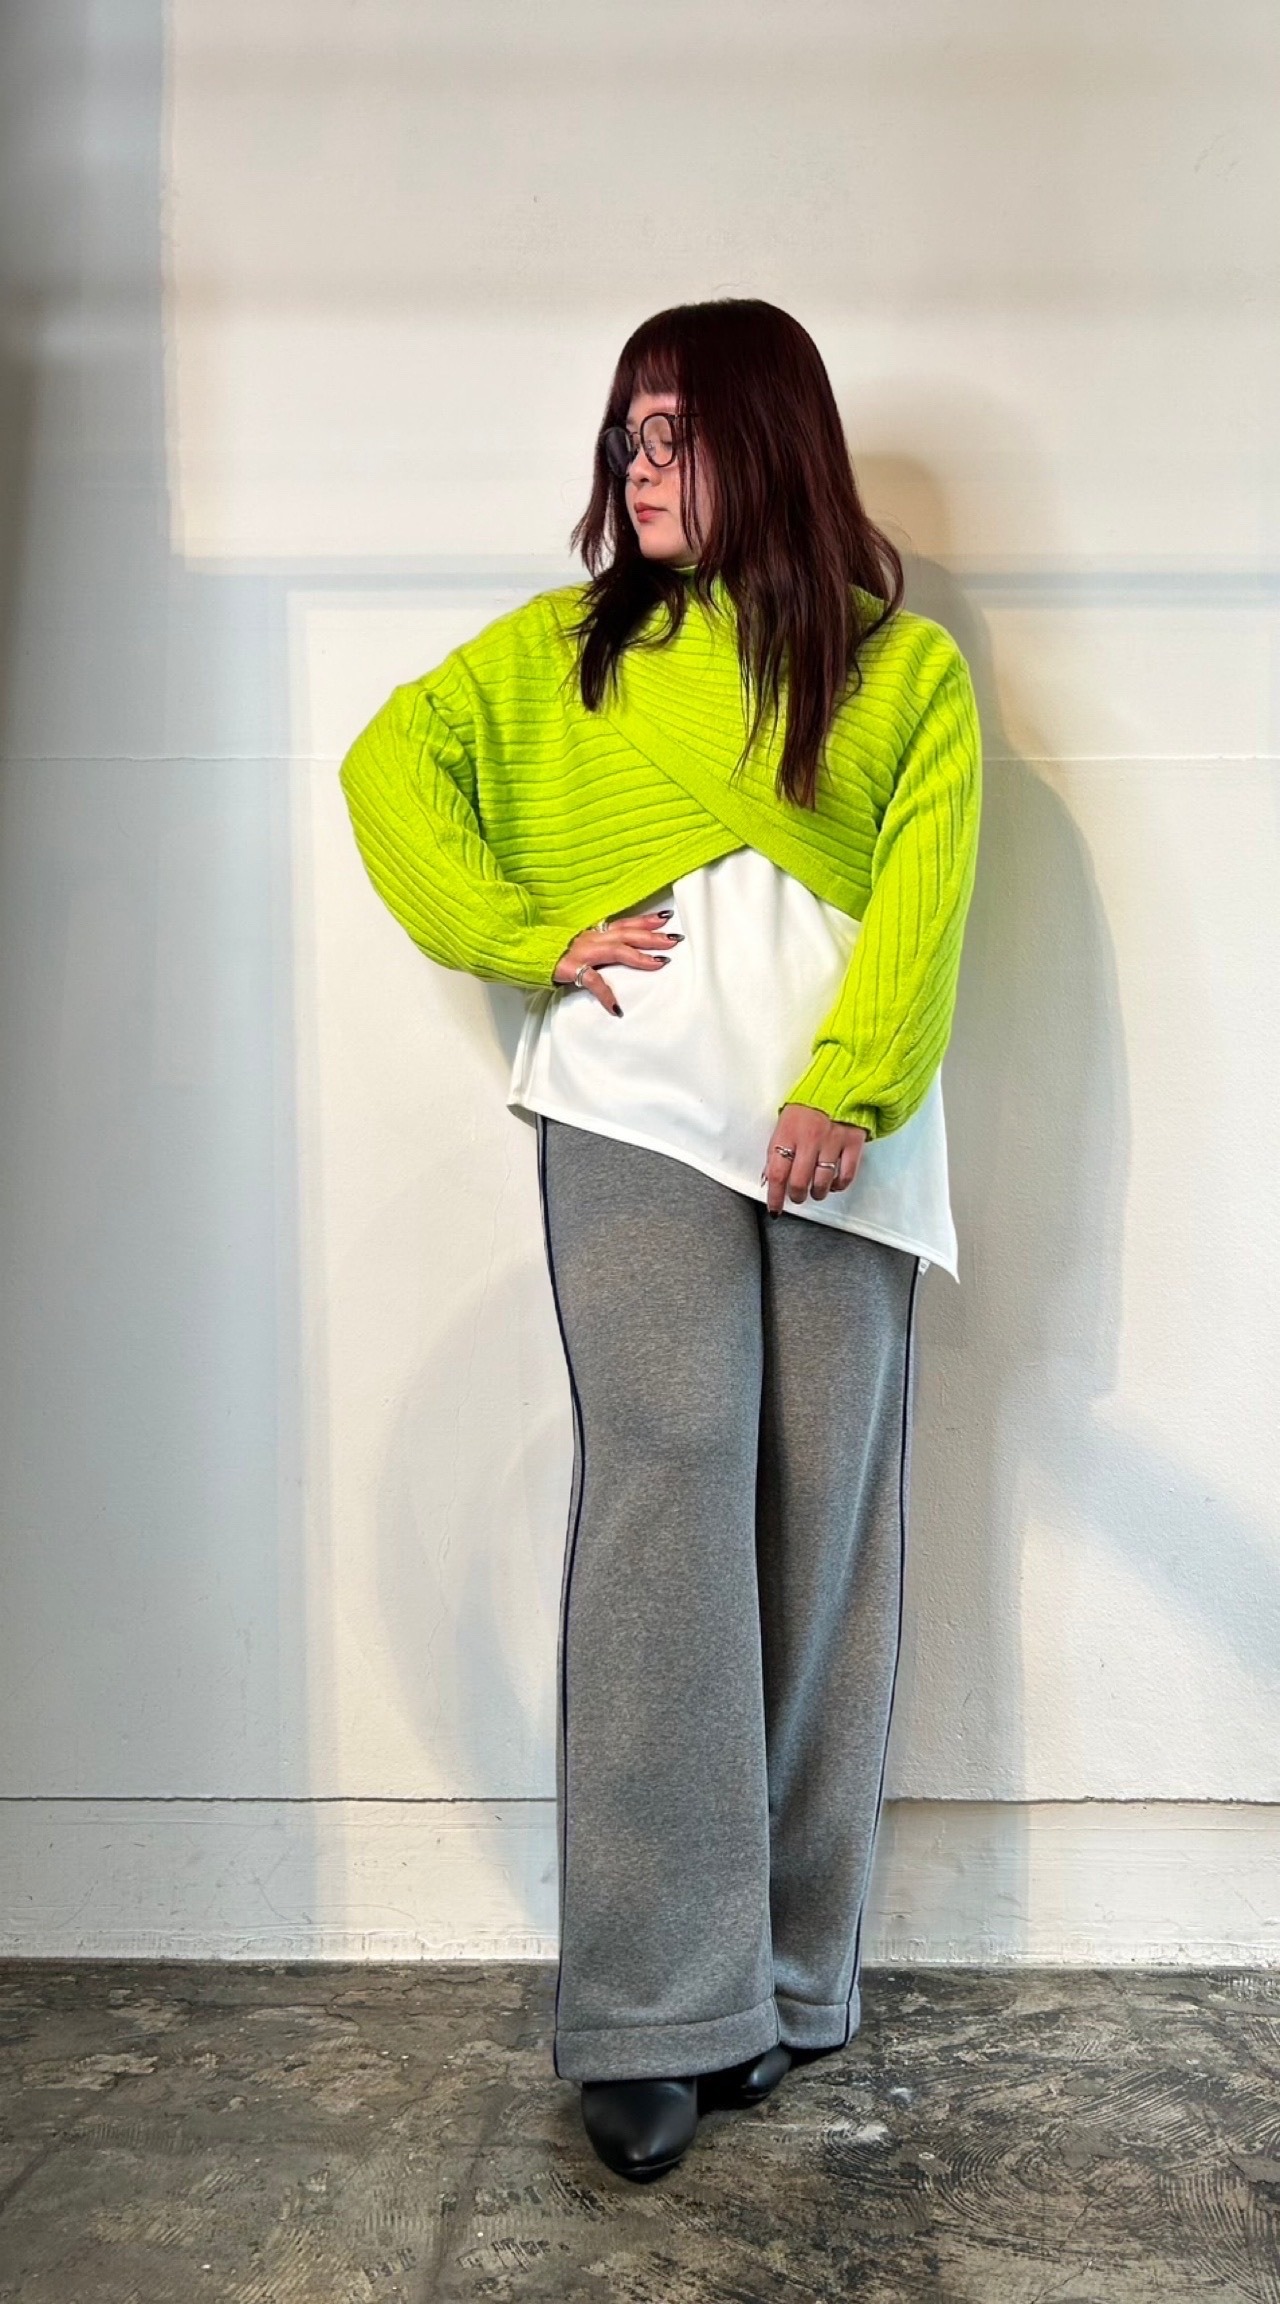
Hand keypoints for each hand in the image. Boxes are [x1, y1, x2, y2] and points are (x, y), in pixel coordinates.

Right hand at [552, 909, 681, 1015]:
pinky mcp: (572, 968)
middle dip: (653, 936)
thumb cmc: (550, 950)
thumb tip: (617, 952)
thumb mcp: (577, 944)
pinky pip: (593, 981)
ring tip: (659, 962)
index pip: (625, 923)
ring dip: (640, 956)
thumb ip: (595, 946)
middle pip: (628, 934)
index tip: (665, 918)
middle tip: (675, 939)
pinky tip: (616, 1007)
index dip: (646, 921)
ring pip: (617, 950)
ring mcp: (582, 952)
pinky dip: (605, 994)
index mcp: (594, 933)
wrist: (523, 951)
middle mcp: (591, 938)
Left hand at [762, 1103, 867, 1214]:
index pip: (777, 1173)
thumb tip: (770, 1178)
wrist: (841, 1083)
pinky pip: (846, 1176)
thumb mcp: (785, 1122)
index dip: (775, 1196)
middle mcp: (810, 1139)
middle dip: (797, 1196)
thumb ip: (777, 1149)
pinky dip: (839, 1185)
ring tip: (815, 1190)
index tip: (775, 1209)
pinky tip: (834, 1183)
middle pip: (800, 1182)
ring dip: (817, 1193)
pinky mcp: (853, 1143)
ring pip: (822, 1183)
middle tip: (797, 1196)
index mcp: (788, 1132)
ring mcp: (833, 1141)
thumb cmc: (808, 1105)